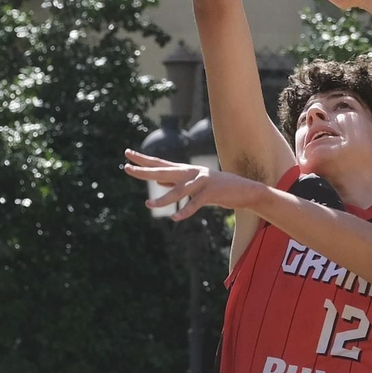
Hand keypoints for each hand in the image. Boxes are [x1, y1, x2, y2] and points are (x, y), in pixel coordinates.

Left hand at [123, 149, 264, 218]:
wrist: (245, 190)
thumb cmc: (218, 189)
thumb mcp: (194, 185)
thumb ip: (176, 182)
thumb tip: (157, 179)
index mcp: (186, 170)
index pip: (160, 163)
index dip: (144, 159)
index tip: (127, 154)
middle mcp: (192, 172)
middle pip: (164, 171)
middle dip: (144, 171)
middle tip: (126, 168)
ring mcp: (202, 181)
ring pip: (179, 190)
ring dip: (163, 199)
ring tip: (149, 205)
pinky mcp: (212, 192)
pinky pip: (195, 203)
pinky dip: (186, 211)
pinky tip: (175, 218)